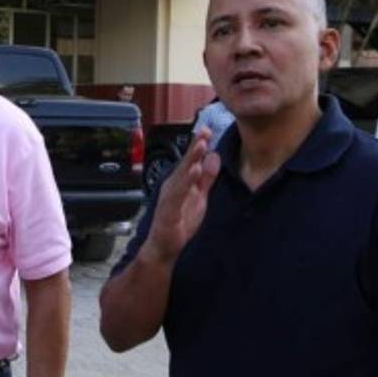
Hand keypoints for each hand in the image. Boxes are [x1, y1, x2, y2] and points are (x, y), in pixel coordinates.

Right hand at [139, 128, 220, 267]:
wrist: (164, 248)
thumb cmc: (179, 223)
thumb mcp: (199, 197)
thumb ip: (206, 178)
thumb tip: (213, 158)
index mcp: (180, 182)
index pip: (190, 161)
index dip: (197, 145)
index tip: (207, 129)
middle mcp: (172, 186)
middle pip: (185, 163)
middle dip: (194, 147)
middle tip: (204, 131)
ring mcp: (169, 198)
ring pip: (181, 175)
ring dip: (190, 159)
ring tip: (200, 145)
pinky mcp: (168, 211)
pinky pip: (178, 194)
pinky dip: (186, 181)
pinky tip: (193, 171)